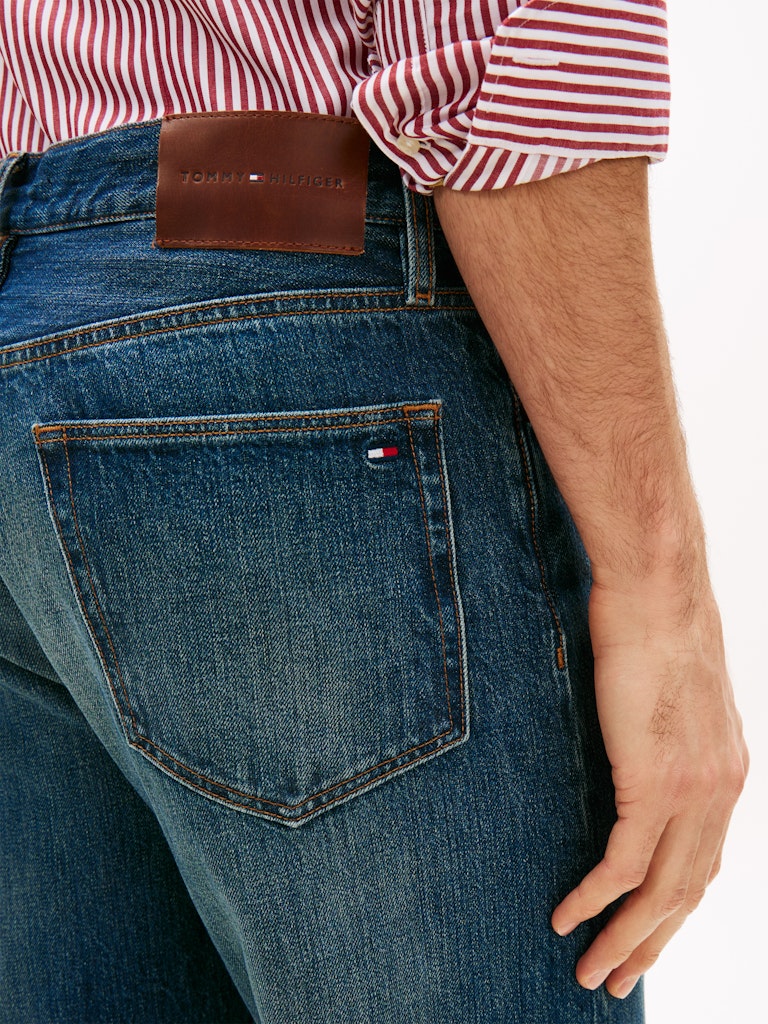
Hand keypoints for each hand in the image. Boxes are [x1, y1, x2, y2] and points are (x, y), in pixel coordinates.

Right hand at [550, 568, 748, 998]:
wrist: (658, 590)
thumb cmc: (654, 627)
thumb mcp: (672, 694)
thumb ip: (664, 737)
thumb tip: (636, 751)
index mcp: (728, 774)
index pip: (705, 863)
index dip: (674, 910)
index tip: (646, 935)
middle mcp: (720, 792)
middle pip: (687, 893)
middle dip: (651, 944)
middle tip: (618, 979)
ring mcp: (691, 790)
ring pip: (660, 892)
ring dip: (626, 938)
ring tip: (595, 972)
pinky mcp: (654, 780)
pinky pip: (623, 863)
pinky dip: (594, 900)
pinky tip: (568, 919)